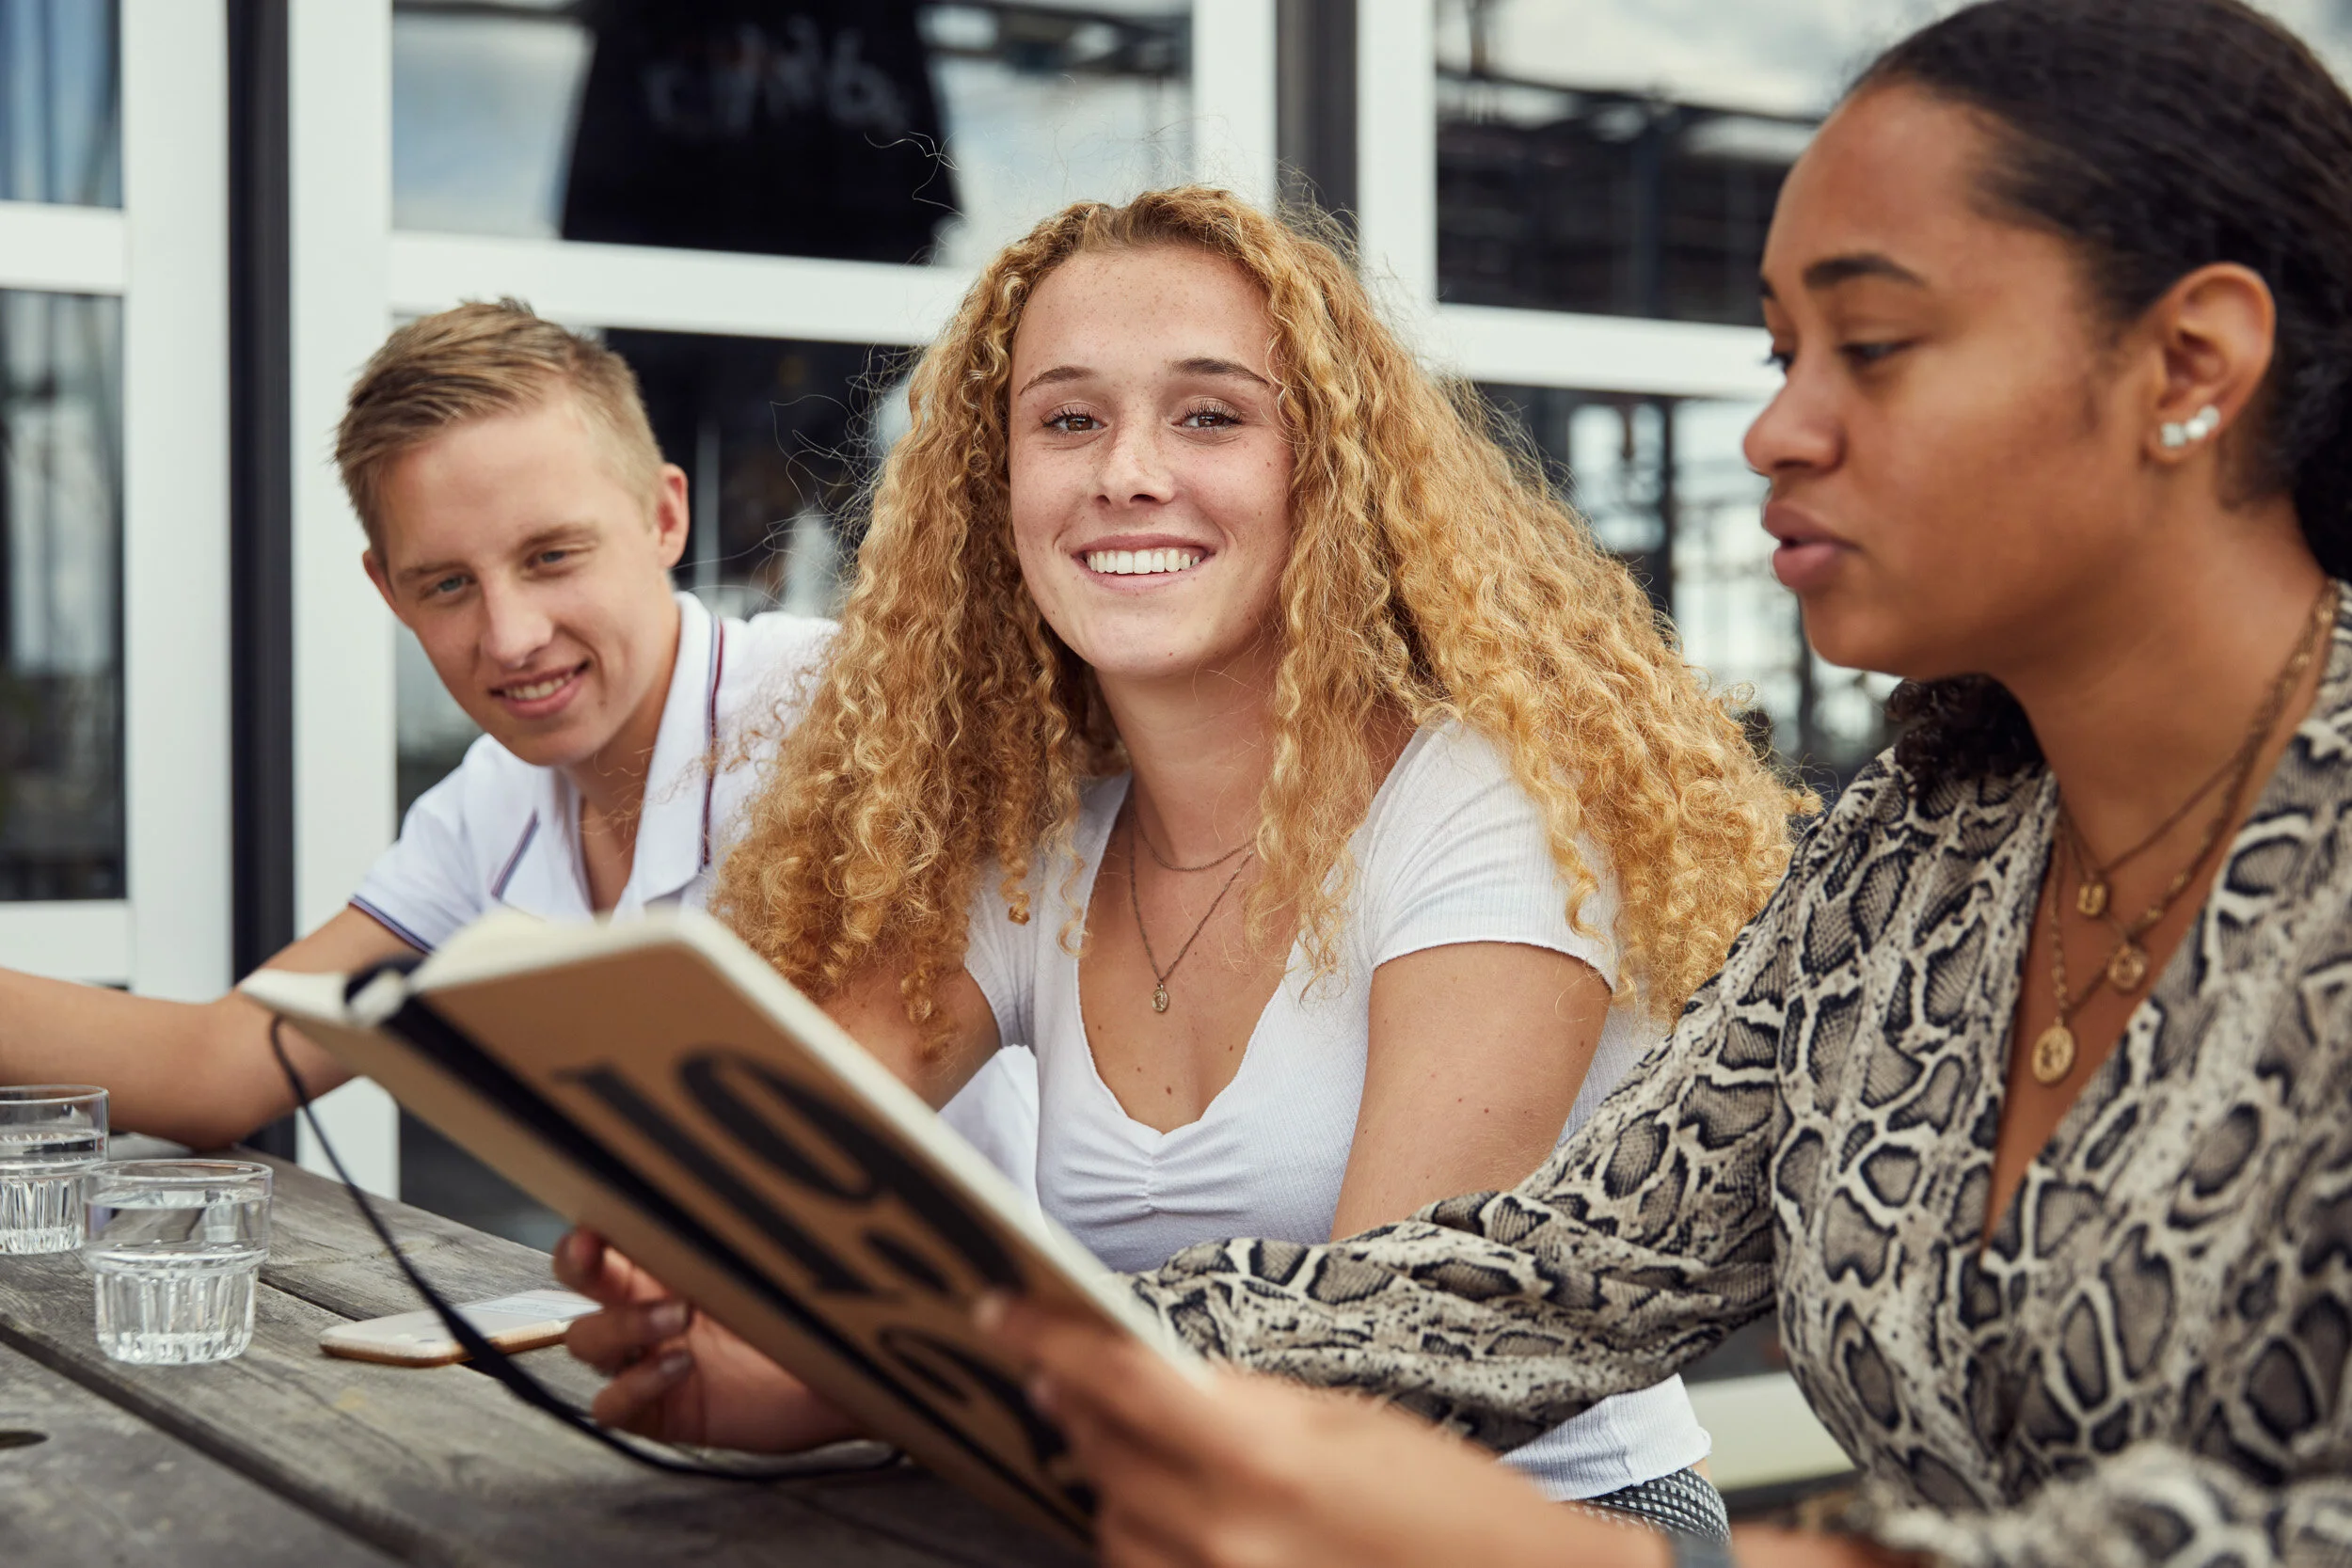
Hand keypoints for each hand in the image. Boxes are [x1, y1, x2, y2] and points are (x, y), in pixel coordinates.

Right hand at [553, 1227, 862, 1452]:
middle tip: (597, 1254)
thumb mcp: (767, 1261)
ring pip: (586, 1341)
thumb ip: (730, 1232)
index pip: (606, 1242)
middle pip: (577, 1286)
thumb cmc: (807, 1312)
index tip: (593, 1224)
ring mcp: (648, 1361)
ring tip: (680, 1316)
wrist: (841, 1375)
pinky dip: (634, 1385)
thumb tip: (706, 1179)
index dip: (586, 1231)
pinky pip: (611, 1404)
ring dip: (621, 1325)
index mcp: (665, 1267)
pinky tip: (679, 1366)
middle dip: (579, 1265)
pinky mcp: (661, 1412)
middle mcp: (647, 1310)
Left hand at [979, 1295, 1664, 1567]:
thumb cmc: (1447, 1503)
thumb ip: (1238, 1403)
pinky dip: (1137, 1538)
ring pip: (1108, 1525)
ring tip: (1115, 1438)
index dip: (1046, 1338)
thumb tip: (1146, 1378)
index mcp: (1259, 1453)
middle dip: (1071, 1402)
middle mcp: (1223, 1531)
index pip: (1114, 1379)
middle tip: (1050, 1364)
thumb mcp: (1345, 1421)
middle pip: (1100, 1452)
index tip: (1001, 1310)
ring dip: (1104, 1476)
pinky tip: (1160, 1509)